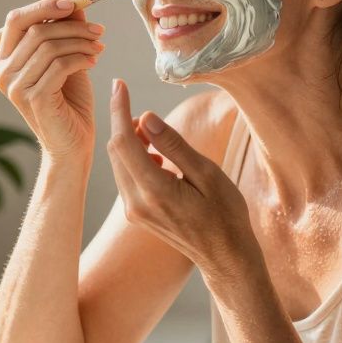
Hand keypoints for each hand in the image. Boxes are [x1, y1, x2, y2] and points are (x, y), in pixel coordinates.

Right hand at [0, 0, 105, 160]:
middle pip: (35, 31)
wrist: (74, 144)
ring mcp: (16, 87)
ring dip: (80, 43)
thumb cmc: (70, 102)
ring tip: (98, 49)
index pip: (16, 19)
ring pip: (49, 47)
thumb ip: (65, 33)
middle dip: (72, 26)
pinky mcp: (34, 99)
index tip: (73, 4)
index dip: (44, 7)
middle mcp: (4, 73)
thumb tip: (74, 5)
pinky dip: (80, 59)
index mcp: (6, 60)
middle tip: (98, 30)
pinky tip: (93, 63)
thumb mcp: (67, 59)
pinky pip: (59, 65)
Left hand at [105, 78, 254, 273]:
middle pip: (116, 151)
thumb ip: (174, 146)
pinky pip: (126, 177)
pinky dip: (136, 160)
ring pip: (119, 163)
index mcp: (154, 191)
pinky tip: (160, 161)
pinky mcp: (136, 214)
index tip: (119, 85)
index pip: (124, 141)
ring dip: (131, 143)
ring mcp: (134, 211)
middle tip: (146, 112)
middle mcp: (136, 203)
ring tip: (159, 139)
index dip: (119, 109)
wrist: (226, 258)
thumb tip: (147, 117)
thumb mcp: (207, 175)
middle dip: (124, 124)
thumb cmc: (226, 215)